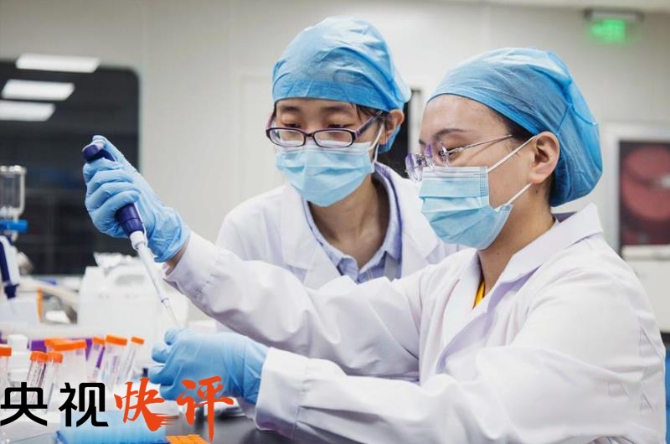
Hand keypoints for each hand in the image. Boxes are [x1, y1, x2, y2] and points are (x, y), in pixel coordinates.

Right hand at [83, 135, 189, 261]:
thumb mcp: (128, 173)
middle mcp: (92, 198)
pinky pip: (109, 203)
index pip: (91, 168)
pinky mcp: (101, 222)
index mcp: (95, 187)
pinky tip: (135, 196)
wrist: (155, 217)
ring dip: (126, 186)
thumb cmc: (141, 197)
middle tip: (132, 180)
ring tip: (136, 191)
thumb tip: (97, 139)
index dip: (101, 159)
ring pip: (104, 187)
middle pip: (98, 176)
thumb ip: (112, 156)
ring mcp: (95, 210)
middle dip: (120, 174)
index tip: (114, 158)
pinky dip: (125, 196)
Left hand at [148, 329, 267, 404]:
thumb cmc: (234, 352)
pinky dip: (171, 390)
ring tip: (173, 376)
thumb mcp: (210, 339)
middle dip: (163, 355)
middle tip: (170, 359)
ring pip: (156, 374)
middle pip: (157, 353)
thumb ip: (194, 342)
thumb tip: (189, 348)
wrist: (242, 368)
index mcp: (184, 340)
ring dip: (164, 374)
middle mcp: (176, 356)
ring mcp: (177, 374)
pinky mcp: (182, 392)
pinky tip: (180, 387)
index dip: (173, 340)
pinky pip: (166, 392)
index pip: (168, 335)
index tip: (177, 344)